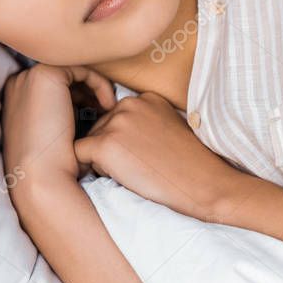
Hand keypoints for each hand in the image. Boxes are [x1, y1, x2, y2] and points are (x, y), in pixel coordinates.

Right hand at [1, 64, 115, 201]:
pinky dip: (99, 84)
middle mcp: (18, 84)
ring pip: (73, 73)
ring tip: (109, 111)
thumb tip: (85, 110)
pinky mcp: (45, 74)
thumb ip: (60, 119)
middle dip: (86, 94)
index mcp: (15, 100)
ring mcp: (29, 77)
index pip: (52, 91)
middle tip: (105, 113)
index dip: (78, 100)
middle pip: (62, 80)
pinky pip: (82, 70)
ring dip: (94, 89)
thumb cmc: (50, 167)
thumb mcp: (52, 137)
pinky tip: (108, 106)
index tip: (97, 117)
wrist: (42, 176)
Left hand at [73, 91, 230, 219]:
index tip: (144, 154)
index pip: (116, 118)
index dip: (124, 141)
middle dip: (111, 149)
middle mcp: (129, 104)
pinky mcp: (105, 145)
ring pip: (89, 143)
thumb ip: (144, 123)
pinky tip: (120, 177)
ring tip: (134, 171)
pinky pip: (79, 157)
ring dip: (103, 160)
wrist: (203, 184)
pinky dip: (92, 169)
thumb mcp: (168, 128)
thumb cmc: (190, 165)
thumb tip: (120, 138)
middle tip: (140, 166)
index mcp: (145, 98)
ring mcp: (116, 123)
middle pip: (99, 128)